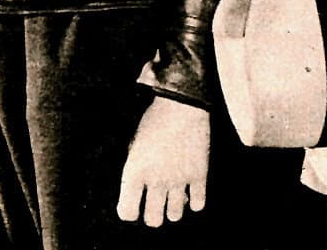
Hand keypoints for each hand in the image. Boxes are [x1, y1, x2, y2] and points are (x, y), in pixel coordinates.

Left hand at [117, 97, 209, 226]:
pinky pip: (197, 205)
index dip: (129, 211)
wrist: (181, 105)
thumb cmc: (154, 122)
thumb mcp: (134, 145)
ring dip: (173, 209)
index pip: (127, 212)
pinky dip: (194, 202)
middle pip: (153, 220)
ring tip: (173, 196)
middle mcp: (156, 180)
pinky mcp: (199, 176)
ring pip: (175, 216)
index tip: (133, 205)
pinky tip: (190, 191)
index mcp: (135, 172)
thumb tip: (140, 194)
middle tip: (155, 204)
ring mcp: (179, 180)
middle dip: (152, 215)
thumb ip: (135, 171)